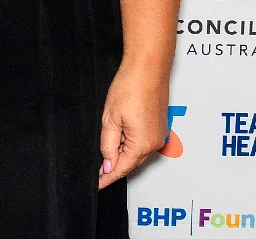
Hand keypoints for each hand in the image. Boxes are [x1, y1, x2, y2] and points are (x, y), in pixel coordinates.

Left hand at [98, 62, 170, 188]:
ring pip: (136, 152)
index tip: (97, 185)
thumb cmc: (130, 88)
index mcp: (142, 144)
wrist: (147, 69)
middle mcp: (154, 142)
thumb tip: (108, 165)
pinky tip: (118, 139)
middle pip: (130, 162)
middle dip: (113, 167)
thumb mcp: (110, 119)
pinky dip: (129, 144)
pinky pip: (142, 142)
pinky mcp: (159, 126)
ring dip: (121, 154)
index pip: (121, 168)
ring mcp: (159, 134)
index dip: (107, 177)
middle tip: (97, 172)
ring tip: (104, 154)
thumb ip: (108, 145)